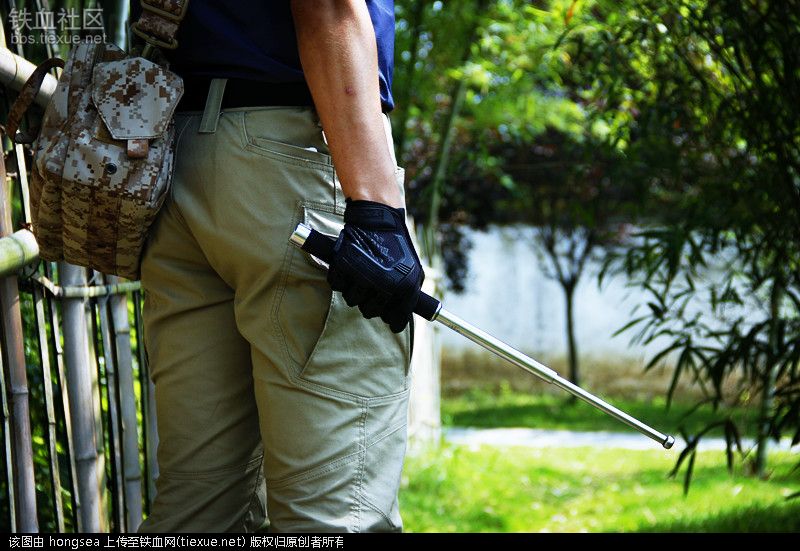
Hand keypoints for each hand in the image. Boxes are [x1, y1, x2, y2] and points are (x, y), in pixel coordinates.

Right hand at [327, 199, 423, 332]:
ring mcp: (361, 275)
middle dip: (370, 303)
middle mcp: (382, 285)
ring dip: (354, 290)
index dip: (392, 319)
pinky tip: (348, 269)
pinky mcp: (343, 265)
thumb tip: (402, 316)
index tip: (389, 316)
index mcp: (404, 288)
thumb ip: (409, 294)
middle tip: (371, 289)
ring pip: (352, 300)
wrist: (378, 218)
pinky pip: (337, 285)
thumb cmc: (395, 244)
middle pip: (370, 312)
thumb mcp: (413, 269)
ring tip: (360, 275)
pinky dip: (340, 278)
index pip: (397, 320)